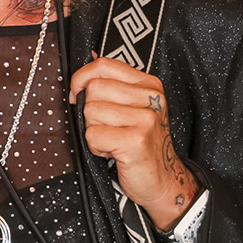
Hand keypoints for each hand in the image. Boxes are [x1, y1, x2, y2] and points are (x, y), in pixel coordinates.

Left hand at [69, 55, 197, 230]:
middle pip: (93, 89)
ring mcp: (146, 118)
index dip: (81, 79)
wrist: (163, 180)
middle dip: (91, 112)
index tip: (79, 95)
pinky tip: (115, 152)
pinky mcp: (136, 140)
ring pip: (90, 112)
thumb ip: (113, 85)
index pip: (102, 65)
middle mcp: (151, 97)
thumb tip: (88, 61)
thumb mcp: (132, 107)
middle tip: (110, 128)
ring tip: (114, 140)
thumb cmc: (141, 143)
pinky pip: (92, 135)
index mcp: (149, 84)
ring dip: (94, 131)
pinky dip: (96, 148)